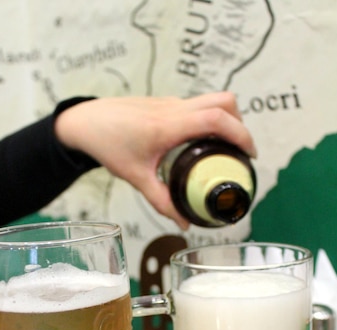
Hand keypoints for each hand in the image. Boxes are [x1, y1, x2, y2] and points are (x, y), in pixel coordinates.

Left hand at [54, 93, 256, 229]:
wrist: (86, 121)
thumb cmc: (108, 144)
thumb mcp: (137, 177)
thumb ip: (161, 201)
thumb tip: (183, 222)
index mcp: (169, 126)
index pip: (217, 119)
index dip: (241, 134)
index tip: (249, 154)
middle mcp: (174, 108)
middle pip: (224, 102)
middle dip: (240, 125)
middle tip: (240, 153)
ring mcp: (171, 103)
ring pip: (212, 100)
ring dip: (226, 120)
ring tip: (224, 149)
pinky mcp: (166, 104)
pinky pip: (197, 106)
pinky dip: (209, 120)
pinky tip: (201, 144)